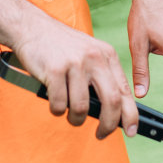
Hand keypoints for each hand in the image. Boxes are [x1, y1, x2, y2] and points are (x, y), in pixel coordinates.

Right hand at [10, 22, 137, 139]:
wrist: (32, 27)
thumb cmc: (60, 46)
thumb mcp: (89, 54)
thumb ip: (102, 77)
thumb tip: (113, 112)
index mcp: (107, 55)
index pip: (125, 90)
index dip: (130, 115)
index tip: (131, 130)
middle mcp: (94, 58)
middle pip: (112, 101)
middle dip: (108, 125)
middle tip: (101, 134)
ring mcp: (75, 63)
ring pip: (81, 107)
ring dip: (75, 119)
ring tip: (70, 115)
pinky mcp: (54, 70)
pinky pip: (59, 104)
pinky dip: (57, 110)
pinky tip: (54, 102)